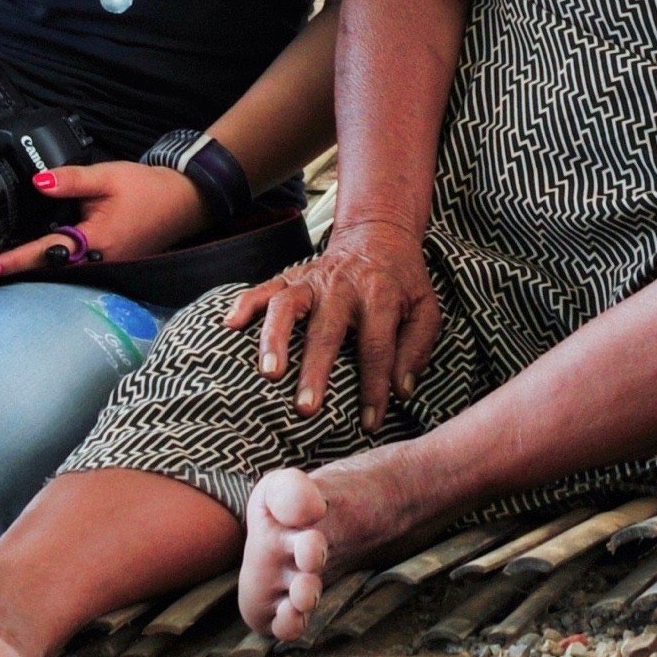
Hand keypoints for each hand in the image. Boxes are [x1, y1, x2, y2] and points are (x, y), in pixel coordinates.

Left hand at [0, 161, 206, 281]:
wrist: (185, 201)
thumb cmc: (149, 189)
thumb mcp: (109, 176)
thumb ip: (72, 179)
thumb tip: (38, 181)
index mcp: (96, 241)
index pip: (48, 251)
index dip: (16, 260)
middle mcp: (99, 261)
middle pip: (49, 269)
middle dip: (17, 269)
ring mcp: (104, 266)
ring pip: (61, 271)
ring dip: (33, 267)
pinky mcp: (108, 262)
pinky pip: (74, 266)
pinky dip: (52, 262)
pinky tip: (35, 255)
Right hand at [227, 223, 439, 418]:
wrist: (378, 235)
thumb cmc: (403, 283)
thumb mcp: (426, 310)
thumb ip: (418, 348)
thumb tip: (401, 391)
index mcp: (381, 296)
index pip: (377, 346)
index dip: (374, 386)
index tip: (369, 422)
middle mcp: (343, 287)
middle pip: (327, 330)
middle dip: (316, 370)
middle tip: (306, 409)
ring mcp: (312, 280)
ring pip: (287, 306)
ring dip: (274, 339)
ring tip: (268, 374)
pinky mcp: (291, 276)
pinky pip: (263, 288)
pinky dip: (244, 304)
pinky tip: (229, 326)